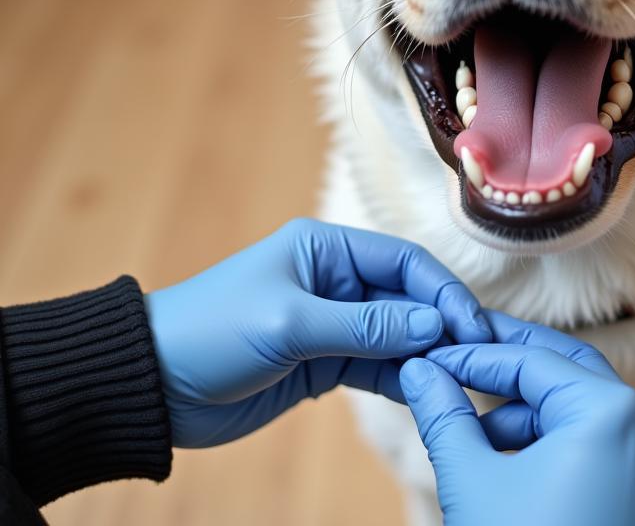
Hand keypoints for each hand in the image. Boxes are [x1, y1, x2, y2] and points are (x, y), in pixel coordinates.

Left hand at [145, 218, 490, 446]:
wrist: (153, 385)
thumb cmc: (213, 331)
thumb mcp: (291, 323)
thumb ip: (365, 327)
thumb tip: (434, 325)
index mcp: (325, 248)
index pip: (402, 261)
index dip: (441, 289)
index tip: (469, 323)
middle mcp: (334, 280)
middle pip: (405, 298)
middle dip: (439, 324)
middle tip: (477, 355)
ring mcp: (331, 323)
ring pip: (395, 335)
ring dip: (425, 353)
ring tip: (460, 376)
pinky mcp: (322, 364)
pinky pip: (374, 366)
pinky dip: (401, 377)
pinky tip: (428, 391)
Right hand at [400, 315, 634, 525]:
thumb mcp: (473, 481)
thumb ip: (444, 413)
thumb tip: (419, 370)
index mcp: (612, 413)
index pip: (533, 360)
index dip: (475, 356)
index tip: (433, 359)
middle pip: (568, 373)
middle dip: (508, 371)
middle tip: (458, 363)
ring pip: (587, 413)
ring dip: (531, 414)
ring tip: (478, 438)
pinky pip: (608, 450)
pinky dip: (562, 446)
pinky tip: (516, 466)